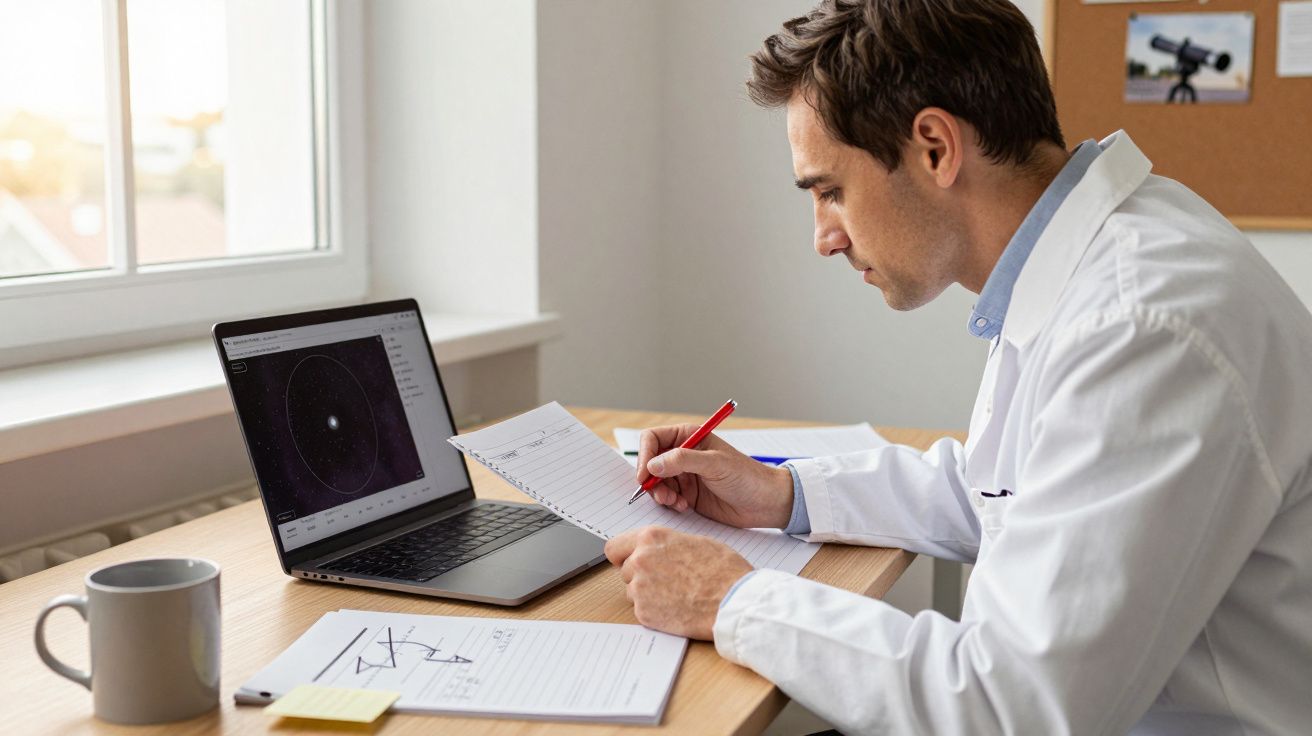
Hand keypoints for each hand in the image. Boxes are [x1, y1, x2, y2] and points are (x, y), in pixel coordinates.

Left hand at [604, 527, 752, 639]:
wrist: (733, 601)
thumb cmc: (723, 570)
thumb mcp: (694, 542)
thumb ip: (666, 545)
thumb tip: (657, 551)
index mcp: (651, 538)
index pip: (615, 547)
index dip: (623, 555)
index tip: (628, 561)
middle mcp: (639, 561)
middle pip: (625, 571)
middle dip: (640, 575)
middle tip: (665, 581)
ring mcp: (639, 589)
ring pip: (632, 591)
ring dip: (647, 594)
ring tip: (676, 594)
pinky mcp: (644, 613)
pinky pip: (642, 610)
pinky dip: (655, 611)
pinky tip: (677, 607)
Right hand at [636, 424, 793, 528]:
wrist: (764, 503)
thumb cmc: (747, 477)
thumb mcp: (715, 464)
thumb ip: (683, 460)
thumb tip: (653, 464)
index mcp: (689, 437)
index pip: (653, 439)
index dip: (645, 456)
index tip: (645, 475)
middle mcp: (683, 454)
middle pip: (650, 463)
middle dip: (651, 480)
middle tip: (661, 495)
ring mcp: (685, 475)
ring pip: (655, 482)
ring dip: (660, 494)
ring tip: (675, 502)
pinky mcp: (688, 495)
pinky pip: (666, 498)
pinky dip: (669, 503)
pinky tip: (684, 507)